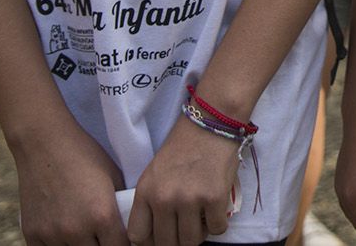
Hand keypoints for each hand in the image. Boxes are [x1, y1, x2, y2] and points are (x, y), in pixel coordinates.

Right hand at [10, 120, 127, 245]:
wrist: (44, 143)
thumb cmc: (85, 155)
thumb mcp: (113, 178)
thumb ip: (121, 207)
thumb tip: (131, 228)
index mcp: (102, 215)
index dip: (125, 245)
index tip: (125, 240)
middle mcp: (76, 229)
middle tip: (105, 238)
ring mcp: (52, 234)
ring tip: (87, 238)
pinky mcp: (32, 233)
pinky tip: (65, 239)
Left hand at [129, 117, 241, 245]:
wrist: (211, 122)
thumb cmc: (183, 146)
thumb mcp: (154, 172)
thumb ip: (151, 201)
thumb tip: (154, 234)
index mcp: (146, 191)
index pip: (138, 236)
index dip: (150, 241)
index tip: (160, 235)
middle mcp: (164, 199)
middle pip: (167, 243)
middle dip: (176, 240)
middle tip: (185, 228)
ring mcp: (190, 200)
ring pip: (191, 241)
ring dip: (198, 234)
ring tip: (201, 219)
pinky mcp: (215, 198)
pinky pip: (216, 230)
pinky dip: (217, 225)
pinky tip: (215, 211)